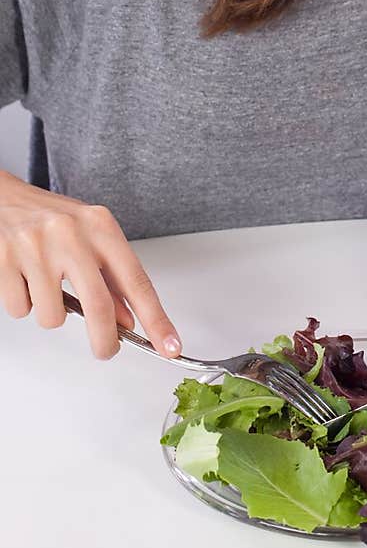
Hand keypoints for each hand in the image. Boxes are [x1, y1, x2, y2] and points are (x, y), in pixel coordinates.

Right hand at [0, 169, 181, 359]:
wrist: (4, 197)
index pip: (136, 280)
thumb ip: (111, 278)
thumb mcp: (90, 237)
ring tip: (44, 286)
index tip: (169, 345)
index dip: (156, 319)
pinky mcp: (5, 259)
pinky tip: (22, 278)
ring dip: (50, 314)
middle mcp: (71, 234)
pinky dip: (23, 304)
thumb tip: (128, 320)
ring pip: (53, 316)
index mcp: (100, 226)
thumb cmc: (51, 218)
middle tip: (106, 350)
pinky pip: (20, 309)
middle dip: (105, 340)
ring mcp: (36, 246)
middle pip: (99, 306)